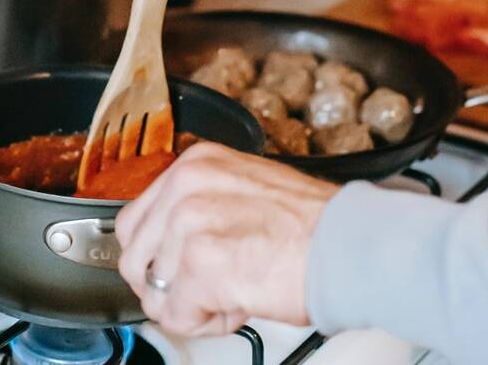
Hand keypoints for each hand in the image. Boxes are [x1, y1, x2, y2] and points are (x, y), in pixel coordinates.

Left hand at [115, 142, 338, 335]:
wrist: (352, 246)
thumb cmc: (315, 227)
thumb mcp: (245, 191)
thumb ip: (202, 209)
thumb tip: (170, 246)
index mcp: (196, 165)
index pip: (136, 221)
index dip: (160, 258)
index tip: (185, 269)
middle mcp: (185, 185)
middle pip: (135, 258)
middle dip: (168, 286)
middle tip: (210, 288)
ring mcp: (188, 222)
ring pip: (155, 292)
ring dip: (194, 305)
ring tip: (236, 289)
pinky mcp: (199, 263)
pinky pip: (177, 315)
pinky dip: (208, 323)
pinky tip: (240, 303)